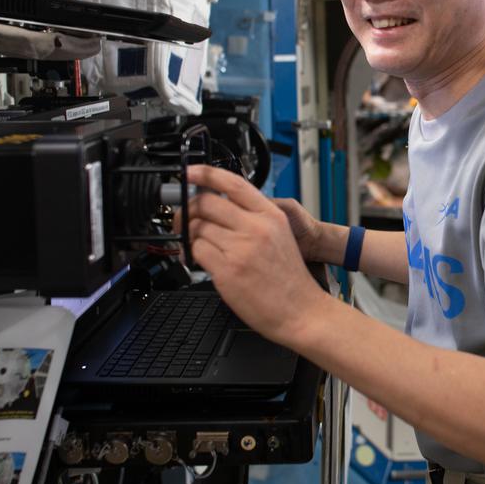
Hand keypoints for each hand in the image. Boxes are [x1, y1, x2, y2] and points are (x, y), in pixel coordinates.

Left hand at [182, 164, 323, 342]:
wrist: (301, 311)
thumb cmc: (289, 279)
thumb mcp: (280, 235)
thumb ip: (253, 218)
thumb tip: (219, 206)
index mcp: (270, 215)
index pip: (233, 183)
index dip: (206, 173)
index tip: (190, 172)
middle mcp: (256, 227)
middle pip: (207, 202)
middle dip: (187, 209)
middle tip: (183, 218)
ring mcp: (241, 248)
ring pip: (197, 227)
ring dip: (190, 236)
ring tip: (196, 245)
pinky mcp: (227, 270)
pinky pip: (197, 251)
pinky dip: (193, 255)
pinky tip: (202, 261)